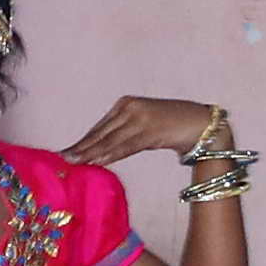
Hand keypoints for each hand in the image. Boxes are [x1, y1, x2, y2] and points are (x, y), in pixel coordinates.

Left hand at [64, 94, 229, 169]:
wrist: (203, 123)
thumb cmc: (174, 124)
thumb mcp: (145, 125)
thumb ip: (124, 133)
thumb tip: (100, 151)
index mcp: (126, 103)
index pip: (100, 127)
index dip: (83, 141)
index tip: (67, 153)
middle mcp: (130, 107)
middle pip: (101, 133)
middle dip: (82, 148)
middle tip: (63, 159)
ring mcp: (141, 118)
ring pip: (111, 140)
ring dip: (92, 153)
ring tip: (76, 162)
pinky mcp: (151, 129)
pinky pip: (126, 145)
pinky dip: (111, 155)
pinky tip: (98, 161)